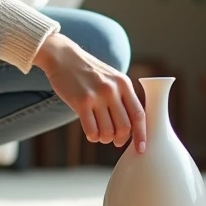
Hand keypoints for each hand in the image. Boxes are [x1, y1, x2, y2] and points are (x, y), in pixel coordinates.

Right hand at [34, 33, 146, 152]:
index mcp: (124, 84)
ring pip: (108, 131)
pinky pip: (92, 130)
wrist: (63, 57)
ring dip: (104, 139)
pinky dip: (93, 137)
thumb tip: (131, 127)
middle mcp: (112, 89)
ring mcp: (97, 95)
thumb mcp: (112, 78)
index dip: (141, 134)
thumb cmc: (88, 72)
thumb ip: (123, 97)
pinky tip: (91, 133)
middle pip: (124, 127)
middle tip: (114, 141)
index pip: (139, 114)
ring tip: (100, 135)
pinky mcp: (81, 102)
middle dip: (120, 139)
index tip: (141, 148)